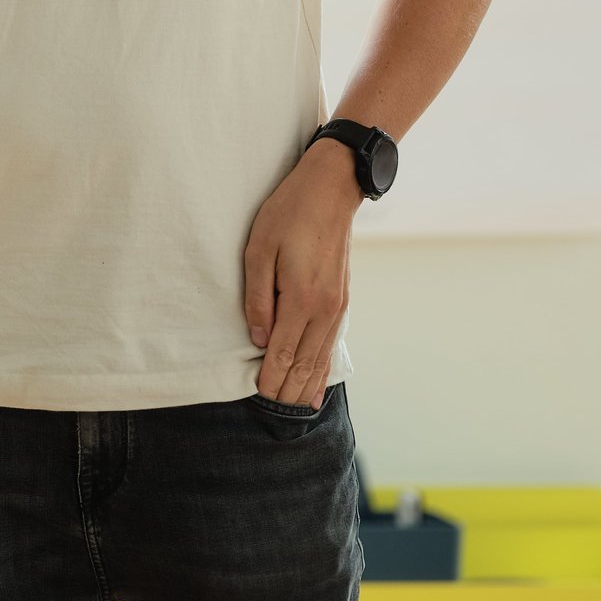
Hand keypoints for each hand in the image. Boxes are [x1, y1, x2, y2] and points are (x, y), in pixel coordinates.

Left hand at [242, 139, 361, 405]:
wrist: (331, 190)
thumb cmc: (288, 214)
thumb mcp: (259, 249)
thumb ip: (258, 297)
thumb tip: (259, 338)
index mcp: (302, 299)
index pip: (284, 353)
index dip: (271, 377)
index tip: (258, 396)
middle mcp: (325, 310)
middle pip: (304, 363)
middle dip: (287, 389)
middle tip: (270, 410)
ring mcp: (338, 307)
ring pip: (321, 358)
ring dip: (306, 384)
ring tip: (292, 407)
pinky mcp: (342, 300)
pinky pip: (332, 344)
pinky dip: (323, 368)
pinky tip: (318, 383)